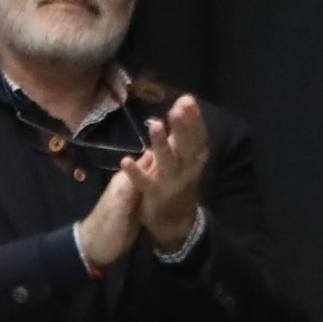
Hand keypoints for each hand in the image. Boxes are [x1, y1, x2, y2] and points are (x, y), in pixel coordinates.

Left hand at [115, 95, 210, 255]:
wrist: (176, 221)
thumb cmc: (179, 181)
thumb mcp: (186, 157)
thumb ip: (184, 133)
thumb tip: (184, 102)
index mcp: (194, 159)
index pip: (197, 136)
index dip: (194, 119)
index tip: (188, 100)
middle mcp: (187, 170)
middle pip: (186, 147)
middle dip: (182, 127)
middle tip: (178, 108)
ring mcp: (171, 183)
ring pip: (167, 162)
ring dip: (161, 144)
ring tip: (155, 125)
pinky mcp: (155, 196)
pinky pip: (144, 183)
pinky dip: (135, 173)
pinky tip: (125, 160)